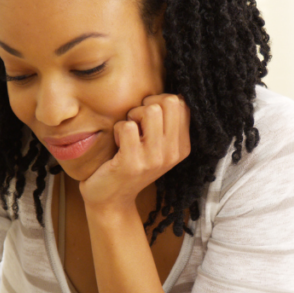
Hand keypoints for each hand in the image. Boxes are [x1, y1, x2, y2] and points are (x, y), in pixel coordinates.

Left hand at [80, 94, 190, 210]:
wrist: (111, 199)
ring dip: (132, 117)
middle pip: (169, 102)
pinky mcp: (133, 163)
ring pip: (150, 110)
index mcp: (182, 147)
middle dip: (147, 105)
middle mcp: (173, 153)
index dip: (159, 101)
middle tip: (136, 125)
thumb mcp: (155, 146)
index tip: (147, 119)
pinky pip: (126, 126)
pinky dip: (116, 130)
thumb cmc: (129, 163)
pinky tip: (117, 146)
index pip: (182, 103)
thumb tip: (166, 92)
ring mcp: (154, 159)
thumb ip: (165, 123)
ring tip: (127, 134)